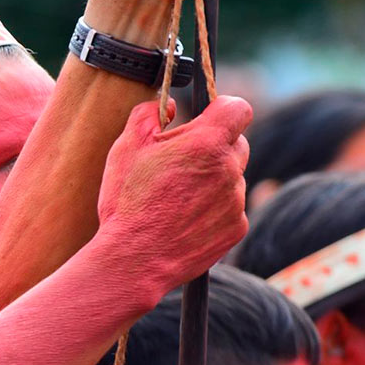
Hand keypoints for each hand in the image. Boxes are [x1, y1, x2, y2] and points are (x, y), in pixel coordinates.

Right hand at [96, 95, 251, 290]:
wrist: (134, 259)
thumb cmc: (127, 201)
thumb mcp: (126, 147)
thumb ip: (148, 114)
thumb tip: (168, 105)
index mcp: (206, 143)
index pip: (238, 108)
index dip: (222, 108)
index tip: (207, 117)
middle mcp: (229, 169)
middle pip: (237, 143)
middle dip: (214, 146)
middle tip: (182, 161)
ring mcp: (236, 201)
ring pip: (232, 177)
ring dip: (212, 180)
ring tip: (176, 198)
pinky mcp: (237, 228)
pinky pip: (231, 208)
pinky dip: (214, 208)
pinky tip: (184, 218)